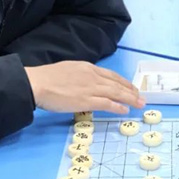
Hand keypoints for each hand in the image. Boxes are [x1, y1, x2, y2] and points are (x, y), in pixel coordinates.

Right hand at [25, 61, 143, 113]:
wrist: (37, 83)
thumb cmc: (47, 78)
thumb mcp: (68, 70)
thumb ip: (79, 76)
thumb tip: (84, 83)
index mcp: (87, 67)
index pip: (110, 75)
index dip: (123, 82)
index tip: (130, 87)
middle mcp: (92, 76)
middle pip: (117, 83)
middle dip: (131, 91)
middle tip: (141, 97)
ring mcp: (91, 88)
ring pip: (116, 93)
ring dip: (130, 99)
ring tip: (139, 104)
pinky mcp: (87, 100)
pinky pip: (107, 103)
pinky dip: (118, 107)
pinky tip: (125, 110)